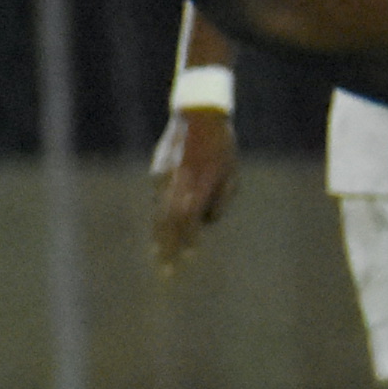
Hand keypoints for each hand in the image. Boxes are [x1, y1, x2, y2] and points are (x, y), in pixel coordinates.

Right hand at [148, 105, 235, 268]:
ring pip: (160, 213)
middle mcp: (176, 183)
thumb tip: (204, 222)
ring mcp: (163, 177)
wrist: (197, 115)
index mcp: (197, 184)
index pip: (190, 221)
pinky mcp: (157, 172)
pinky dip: (161, 217)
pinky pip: (159, 200)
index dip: (189, 241)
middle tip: (166, 273)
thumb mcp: (230, 175)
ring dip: (161, 237)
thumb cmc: (221, 146)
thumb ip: (219, 202)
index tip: (189, 259)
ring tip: (159, 257)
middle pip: (169, 224)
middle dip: (168, 250)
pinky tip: (161, 231)